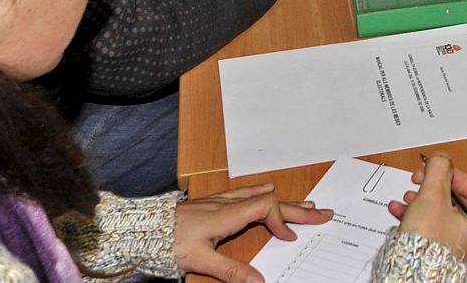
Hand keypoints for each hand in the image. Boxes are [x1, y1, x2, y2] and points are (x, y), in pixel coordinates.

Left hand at [174, 184, 332, 282]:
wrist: (144, 227)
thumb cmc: (168, 241)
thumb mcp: (199, 261)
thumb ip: (231, 271)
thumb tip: (259, 282)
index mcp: (228, 213)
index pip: (267, 205)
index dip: (282, 220)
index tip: (288, 239)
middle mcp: (227, 202)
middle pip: (270, 198)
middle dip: (298, 207)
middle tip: (322, 213)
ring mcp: (221, 200)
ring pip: (260, 194)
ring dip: (284, 201)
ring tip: (304, 206)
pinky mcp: (213, 202)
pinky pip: (247, 194)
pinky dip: (266, 198)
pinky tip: (267, 197)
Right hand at [386, 153, 466, 263]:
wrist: (411, 271)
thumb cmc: (428, 242)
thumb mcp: (433, 195)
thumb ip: (438, 170)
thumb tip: (442, 159)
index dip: (459, 175)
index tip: (441, 172)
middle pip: (456, 197)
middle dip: (434, 186)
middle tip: (421, 180)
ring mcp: (454, 241)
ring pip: (439, 209)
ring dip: (421, 198)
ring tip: (408, 197)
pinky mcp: (437, 247)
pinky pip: (428, 223)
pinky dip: (415, 213)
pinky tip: (399, 210)